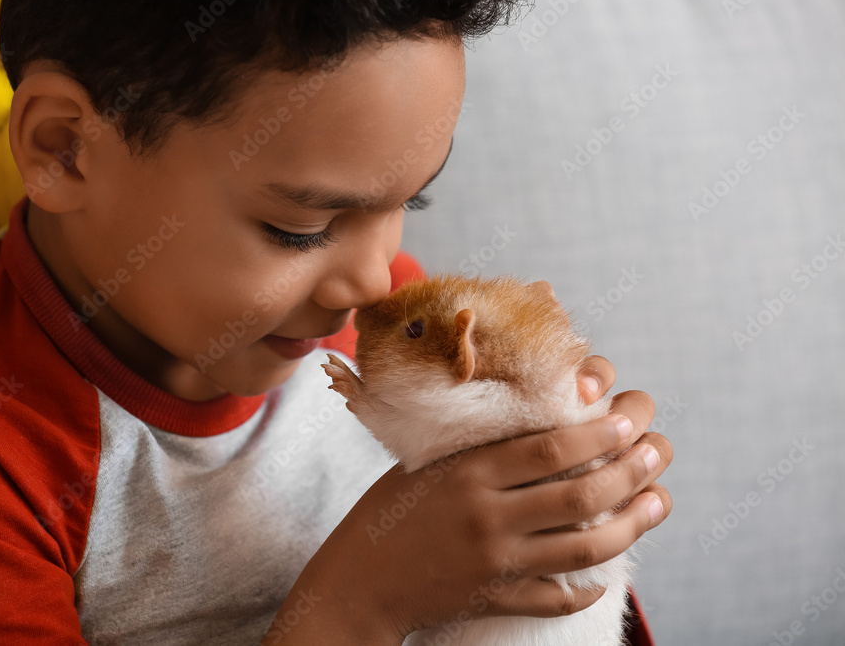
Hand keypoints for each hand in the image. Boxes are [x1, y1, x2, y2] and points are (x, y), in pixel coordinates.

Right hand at [262, 355, 672, 644]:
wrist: (355, 583)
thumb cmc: (384, 512)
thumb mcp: (424, 465)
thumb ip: (477, 447)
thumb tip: (536, 417)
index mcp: (467, 475)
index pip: (548, 449)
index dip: (599, 432)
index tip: (631, 414)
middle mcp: (487, 518)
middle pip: (579, 495)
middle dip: (630, 470)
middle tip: (659, 450)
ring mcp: (495, 564)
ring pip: (583, 547)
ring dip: (631, 523)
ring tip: (659, 500)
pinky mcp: (496, 599)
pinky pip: (555, 596)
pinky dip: (588, 586)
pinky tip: (609, 575)